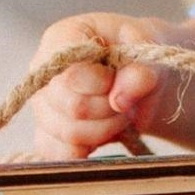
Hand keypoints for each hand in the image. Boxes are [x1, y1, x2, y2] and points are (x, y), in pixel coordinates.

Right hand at [29, 13, 174, 159]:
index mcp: (62, 39)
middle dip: (109, 109)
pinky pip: (59, 155)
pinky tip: (104, 137)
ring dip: (106, 131)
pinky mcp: (48, 136)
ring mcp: (42, 108)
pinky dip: (88, 152)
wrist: (143, 81)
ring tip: (121, 115)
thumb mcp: (151, 50)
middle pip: (71, 106)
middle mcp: (43, 73)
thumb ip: (140, 69)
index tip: (122, 78)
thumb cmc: (141, 57)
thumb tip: (120, 97)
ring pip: (69, 134)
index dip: (101, 82)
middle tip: (128, 101)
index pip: (69, 71)